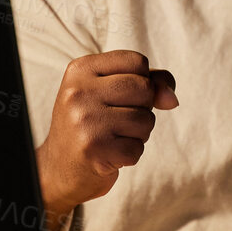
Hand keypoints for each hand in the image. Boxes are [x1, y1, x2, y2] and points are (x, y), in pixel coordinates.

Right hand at [37, 50, 177, 220]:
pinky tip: (109, 154)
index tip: (120, 96)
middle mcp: (79, 92)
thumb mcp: (112, 92)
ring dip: (139, 133)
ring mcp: (85, 121)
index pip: (137, 61)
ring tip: (112, 137)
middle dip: (143, 108)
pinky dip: (131, 155)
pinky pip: (138, 149)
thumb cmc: (92, 124)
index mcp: (81, 69)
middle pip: (145, 88)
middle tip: (116, 120)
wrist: (60, 169)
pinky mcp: (94, 150)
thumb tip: (172, 99)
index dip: (142, 81)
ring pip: (146, 120)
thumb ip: (149, 83)